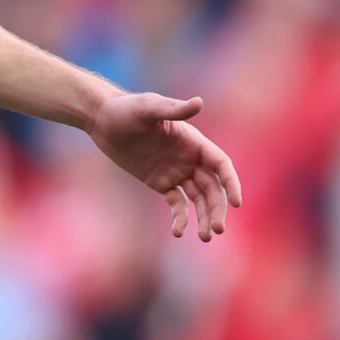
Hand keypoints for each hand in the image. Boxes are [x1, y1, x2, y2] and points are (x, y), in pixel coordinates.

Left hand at [85, 92, 242, 241]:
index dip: (231, 183)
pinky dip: (180, 218)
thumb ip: (173, 109)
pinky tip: (178, 232)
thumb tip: (199, 102)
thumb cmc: (126, 109)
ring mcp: (176, 171)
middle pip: (213, 187)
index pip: (221, 165)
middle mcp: (189, 158)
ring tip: (204, 237)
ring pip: (198, 199)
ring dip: (204, 217)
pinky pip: (176, 203)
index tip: (236, 203)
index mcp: (193, 141)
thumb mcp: (148, 108)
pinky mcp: (160, 182)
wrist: (102, 119)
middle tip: (218, 230)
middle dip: (217, 209)